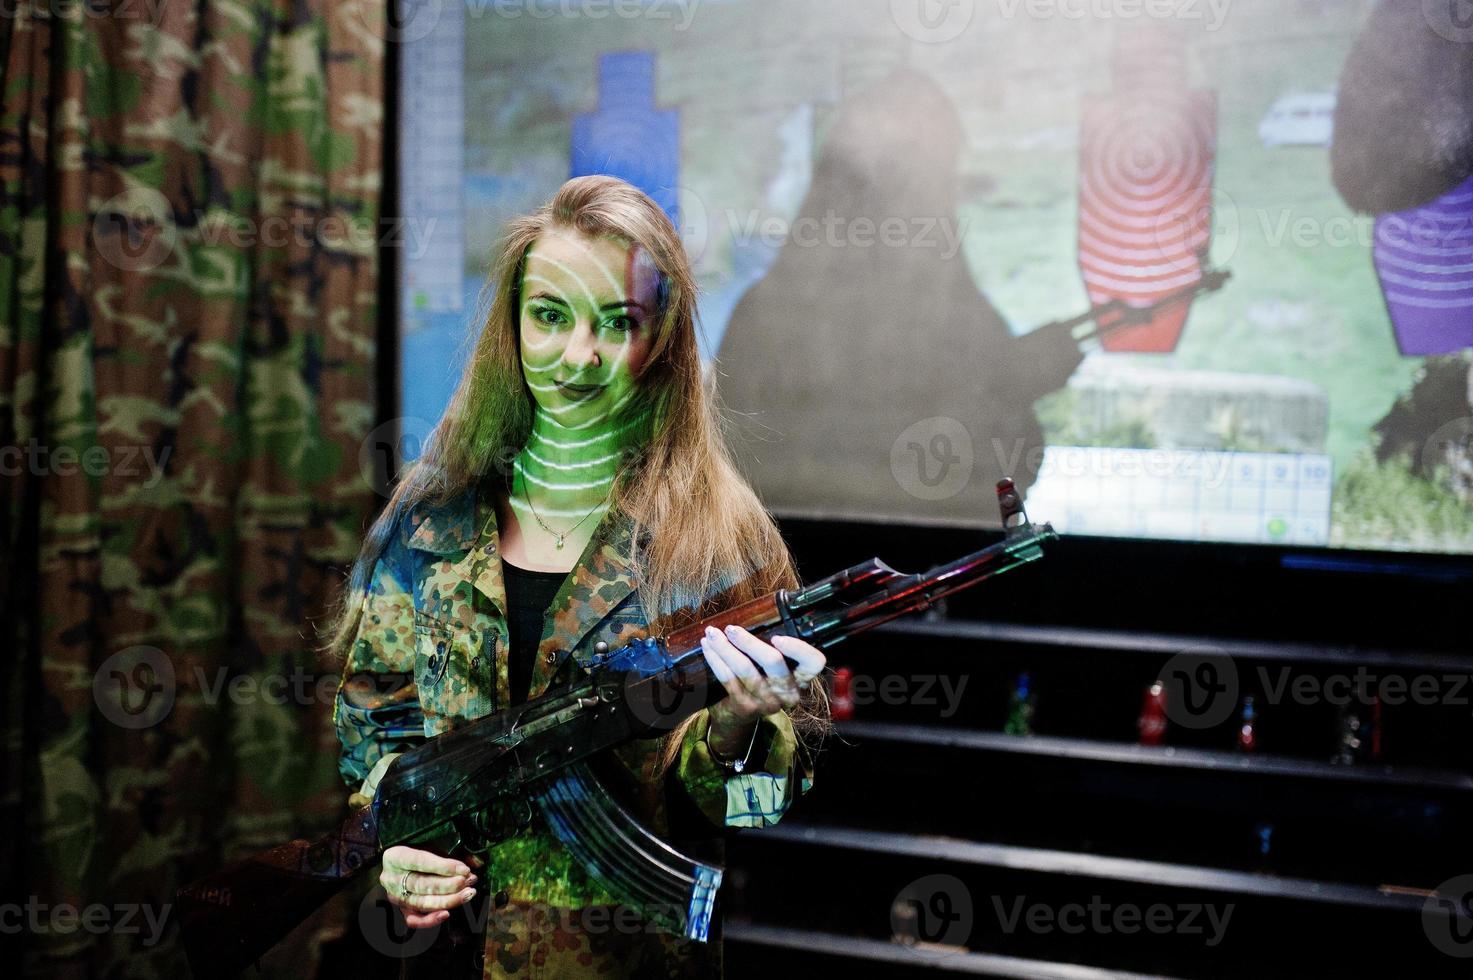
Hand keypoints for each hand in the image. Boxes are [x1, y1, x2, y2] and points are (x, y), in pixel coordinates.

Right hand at [379, 845, 477, 929]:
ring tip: (468, 893)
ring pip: (421, 903)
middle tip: (469, 881)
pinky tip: (447, 914)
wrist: (402, 862)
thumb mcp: (432, 843)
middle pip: (421, 884)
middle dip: (449, 885)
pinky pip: (414, 920)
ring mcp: (395, 896)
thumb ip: (452, 851)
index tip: (464, 869)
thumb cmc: (418, 848)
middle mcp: (391, 878)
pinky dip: (430, 920)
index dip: (444, 866)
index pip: (420, 861)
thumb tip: (476, 862)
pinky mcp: (401, 910)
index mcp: (394, 856)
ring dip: (448, 900)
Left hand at [699, 624, 825, 735]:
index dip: (798, 649)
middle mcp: (787, 692)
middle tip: (731, 629)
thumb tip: (759, 609)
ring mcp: (766, 701)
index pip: (814, 662)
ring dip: (724, 648)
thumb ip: (775, 647)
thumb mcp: (774, 669)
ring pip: (745, 669)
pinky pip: (727, 678)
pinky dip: (715, 659)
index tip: (777, 637)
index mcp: (801, 678)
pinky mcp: (744, 706)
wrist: (738, 717)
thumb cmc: (759, 680)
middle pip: (773, 662)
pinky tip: (707, 647)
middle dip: (749, 642)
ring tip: (712, 633)